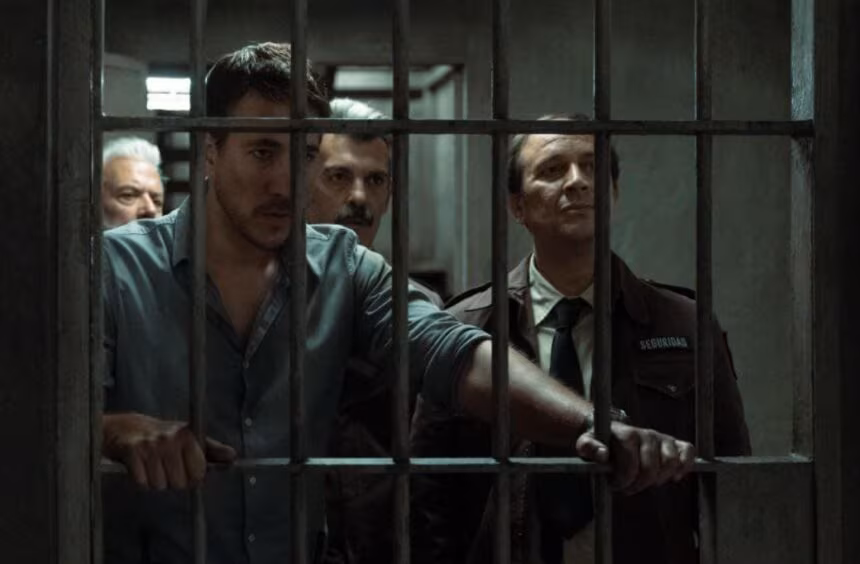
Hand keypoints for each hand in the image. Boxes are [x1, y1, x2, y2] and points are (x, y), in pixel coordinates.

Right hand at [103, 413, 236, 490]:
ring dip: (156, 481)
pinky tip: (141, 467)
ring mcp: (150, 445)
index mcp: (188, 436)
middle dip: (173, 480)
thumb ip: (213, 451)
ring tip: (153, 465)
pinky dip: (141, 481)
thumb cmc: (164, 436)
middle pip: (179, 483)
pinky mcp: (131, 452)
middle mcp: (170, 438)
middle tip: (167, 467)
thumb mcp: (191, 439)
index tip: (187, 470)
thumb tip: (232, 457)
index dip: (193, 477)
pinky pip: (142, 483)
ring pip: (160, 485)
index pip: (199, 473)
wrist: (127, 428)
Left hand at [575, 421, 694, 494]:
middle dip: (639, 484)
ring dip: (660, 479)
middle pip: (651, 467)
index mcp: (626, 434)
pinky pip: (687, 450)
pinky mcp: (673, 442)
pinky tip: (675, 477)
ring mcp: (661, 438)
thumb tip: (603, 454)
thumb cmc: (600, 442)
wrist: (612, 432)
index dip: (624, 479)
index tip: (615, 485)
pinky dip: (686, 465)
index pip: (631, 463)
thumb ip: (589, 448)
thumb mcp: (586, 444)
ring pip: (672, 461)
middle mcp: (646, 434)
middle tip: (629, 488)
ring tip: (646, 482)